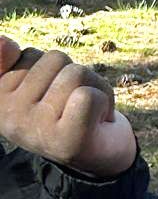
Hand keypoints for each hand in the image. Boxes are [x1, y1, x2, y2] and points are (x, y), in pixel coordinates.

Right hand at [0, 36, 137, 177]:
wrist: (98, 155)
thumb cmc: (66, 111)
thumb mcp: (36, 81)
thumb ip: (13, 60)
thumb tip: (5, 43)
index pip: (27, 53)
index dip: (52, 69)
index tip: (51, 95)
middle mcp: (8, 115)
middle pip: (54, 59)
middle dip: (76, 75)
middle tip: (76, 103)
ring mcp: (35, 128)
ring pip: (76, 73)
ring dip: (94, 85)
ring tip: (88, 110)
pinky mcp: (67, 138)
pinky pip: (90, 94)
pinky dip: (105, 100)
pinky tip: (99, 120)